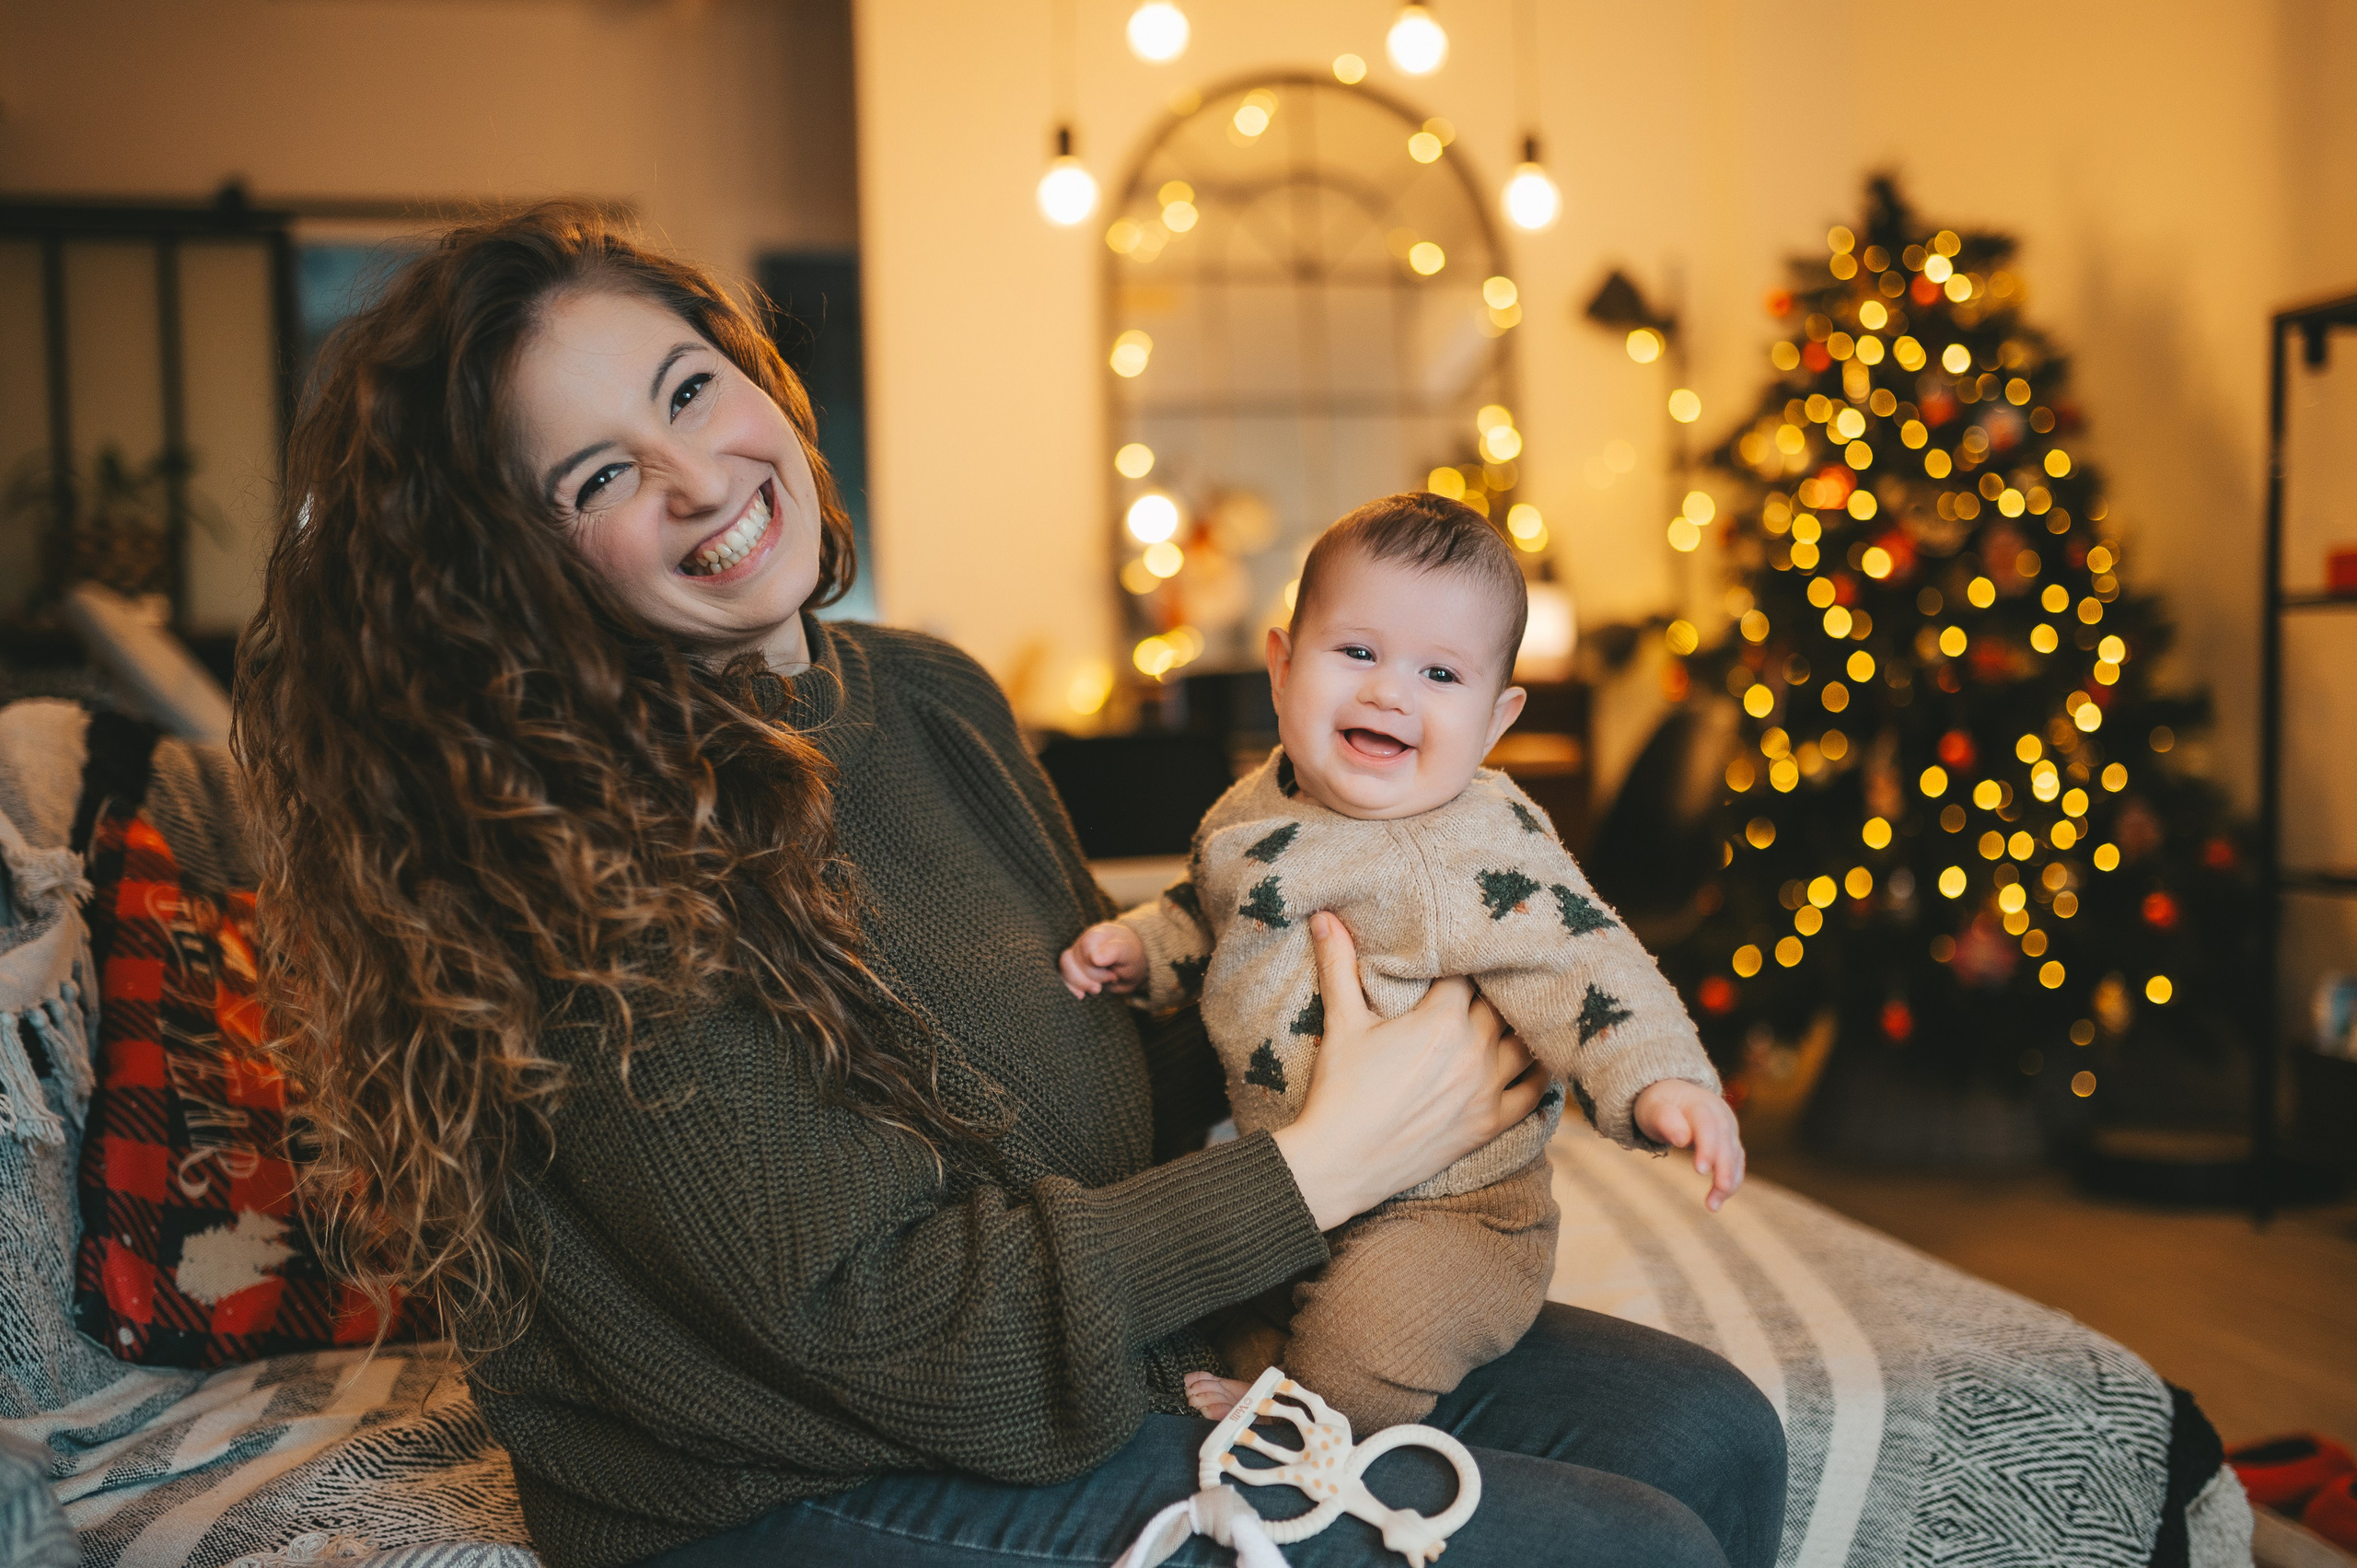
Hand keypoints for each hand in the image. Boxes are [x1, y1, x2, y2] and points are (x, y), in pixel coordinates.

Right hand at [1060, 922, 1145, 998]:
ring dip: (1078, 983)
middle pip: (1069, 960)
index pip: (1084, 948)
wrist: (1131, 964)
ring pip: (1063, 968)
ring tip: (1097, 989)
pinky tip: (1081, 996)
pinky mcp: (1073, 970)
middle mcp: (1081, 943)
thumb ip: (1113, 952)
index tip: (1113, 975)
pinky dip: (1070, 989)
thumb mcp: (1128, 953)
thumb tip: (1094, 958)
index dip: (1095, 967)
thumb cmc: (1130, 955)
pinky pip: (1063, 978)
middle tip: (1110, 980)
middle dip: (1089, 977)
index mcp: (1096, 934)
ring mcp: (1075, 957)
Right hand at [1271, 912, 1544, 1230]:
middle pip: (1502, 1003)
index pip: (1469, 972)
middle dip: (1497, 986)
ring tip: (1525, 1009)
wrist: (1340, 1163)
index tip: (1469, 944)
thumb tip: (1325, 915)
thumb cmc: (1339, 1091)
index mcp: (1442, 1020)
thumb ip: (1339, 966)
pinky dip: (1543, 1074)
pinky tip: (1545, 1060)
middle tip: (1501, 971)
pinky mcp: (1489, 1124)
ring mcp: (1487, 1090)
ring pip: (1527, 1043)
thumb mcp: (1341, 1024)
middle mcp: (1475, 1050)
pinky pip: (1535, 1094)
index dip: (1468, 956)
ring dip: (1524, 1025)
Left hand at [1633, 1078, 1745, 1211]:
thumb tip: (1682, 1139)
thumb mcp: (1653, 1108)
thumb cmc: (1660, 1104)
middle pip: (1726, 1142)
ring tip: (1712, 1205)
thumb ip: (1665, 1120)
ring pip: (1734, 1155)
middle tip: (1718, 1190)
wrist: (1676, 1095)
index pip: (1707, 1125)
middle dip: (1724, 1168)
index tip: (1699, 1171)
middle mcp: (1720, 1115)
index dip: (1707, 1147)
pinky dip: (1731, 1182)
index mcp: (1699, 1103)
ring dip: (1729, 1180)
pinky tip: (1717, 1201)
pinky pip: (1736, 1163)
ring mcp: (1728, 1128)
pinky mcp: (1731, 1142)